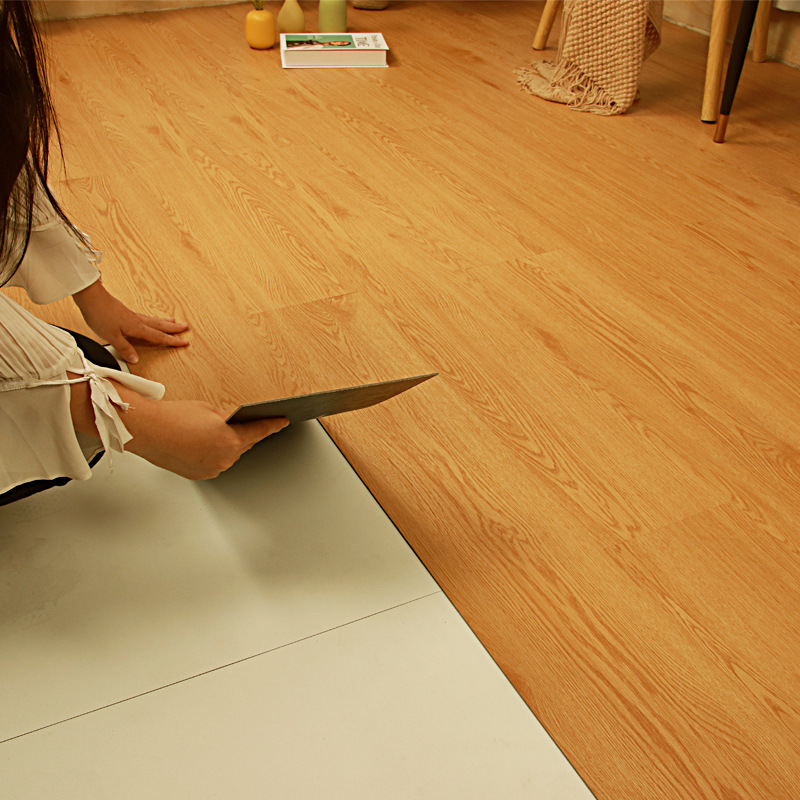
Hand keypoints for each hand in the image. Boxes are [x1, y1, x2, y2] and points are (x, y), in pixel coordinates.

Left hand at [72, 279, 188, 364]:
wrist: (91, 297)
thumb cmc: (100, 315)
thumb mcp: (111, 336)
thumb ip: (124, 348)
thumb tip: (135, 359)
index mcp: (137, 328)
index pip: (158, 336)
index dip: (172, 340)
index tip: (184, 342)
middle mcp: (137, 321)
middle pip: (160, 325)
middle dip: (174, 328)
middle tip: (186, 327)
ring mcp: (132, 316)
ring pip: (153, 320)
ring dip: (165, 322)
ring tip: (173, 321)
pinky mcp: (125, 313)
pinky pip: (145, 318)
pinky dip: (152, 320)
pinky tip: (149, 320)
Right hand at [121, 399, 288, 479]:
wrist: (146, 430)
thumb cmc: (173, 417)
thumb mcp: (209, 410)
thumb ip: (228, 418)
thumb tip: (237, 423)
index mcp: (230, 440)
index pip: (259, 431)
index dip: (273, 425)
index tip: (282, 421)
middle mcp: (224, 458)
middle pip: (245, 444)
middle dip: (246, 433)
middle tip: (247, 423)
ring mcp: (212, 469)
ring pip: (229, 455)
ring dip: (229, 444)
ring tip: (219, 432)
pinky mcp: (200, 475)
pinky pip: (215, 463)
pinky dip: (215, 454)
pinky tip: (206, 444)